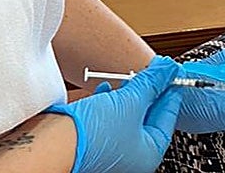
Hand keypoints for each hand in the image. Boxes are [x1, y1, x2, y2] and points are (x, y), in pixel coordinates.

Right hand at [46, 56, 182, 172]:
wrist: (53, 143)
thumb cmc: (93, 136)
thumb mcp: (131, 102)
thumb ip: (152, 83)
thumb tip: (169, 70)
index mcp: (148, 153)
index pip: (168, 118)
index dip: (170, 91)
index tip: (171, 73)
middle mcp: (131, 155)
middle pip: (147, 116)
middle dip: (148, 91)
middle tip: (152, 70)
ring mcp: (112, 148)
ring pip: (127, 114)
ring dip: (128, 93)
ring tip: (129, 76)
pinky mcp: (93, 140)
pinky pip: (108, 117)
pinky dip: (109, 101)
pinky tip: (105, 88)